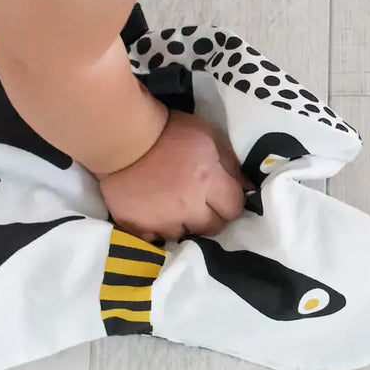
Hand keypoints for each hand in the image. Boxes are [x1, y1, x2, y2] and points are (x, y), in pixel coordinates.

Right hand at [98, 111, 250, 241]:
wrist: (121, 136)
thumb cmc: (168, 131)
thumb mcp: (207, 135)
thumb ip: (230, 163)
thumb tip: (248, 188)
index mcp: (208, 182)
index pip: (234, 209)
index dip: (229, 201)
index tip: (220, 193)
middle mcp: (189, 207)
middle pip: (214, 228)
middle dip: (211, 215)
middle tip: (199, 200)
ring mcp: (162, 221)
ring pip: (186, 234)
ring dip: (184, 222)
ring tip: (173, 204)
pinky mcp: (138, 228)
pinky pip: (156, 239)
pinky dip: (158, 228)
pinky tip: (154, 213)